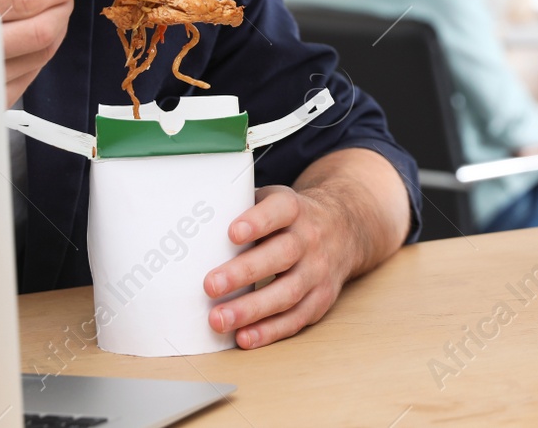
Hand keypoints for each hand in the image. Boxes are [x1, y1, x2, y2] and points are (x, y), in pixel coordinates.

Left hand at [203, 185, 357, 349]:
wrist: (345, 230)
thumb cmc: (292, 218)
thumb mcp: (275, 201)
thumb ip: (242, 207)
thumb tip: (192, 223)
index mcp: (295, 209)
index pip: (280, 211)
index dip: (258, 221)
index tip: (232, 233)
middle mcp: (310, 239)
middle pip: (282, 255)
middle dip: (245, 272)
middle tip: (210, 285)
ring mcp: (318, 271)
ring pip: (287, 293)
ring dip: (251, 309)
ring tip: (219, 319)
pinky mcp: (320, 299)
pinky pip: (296, 319)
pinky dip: (269, 331)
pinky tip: (244, 337)